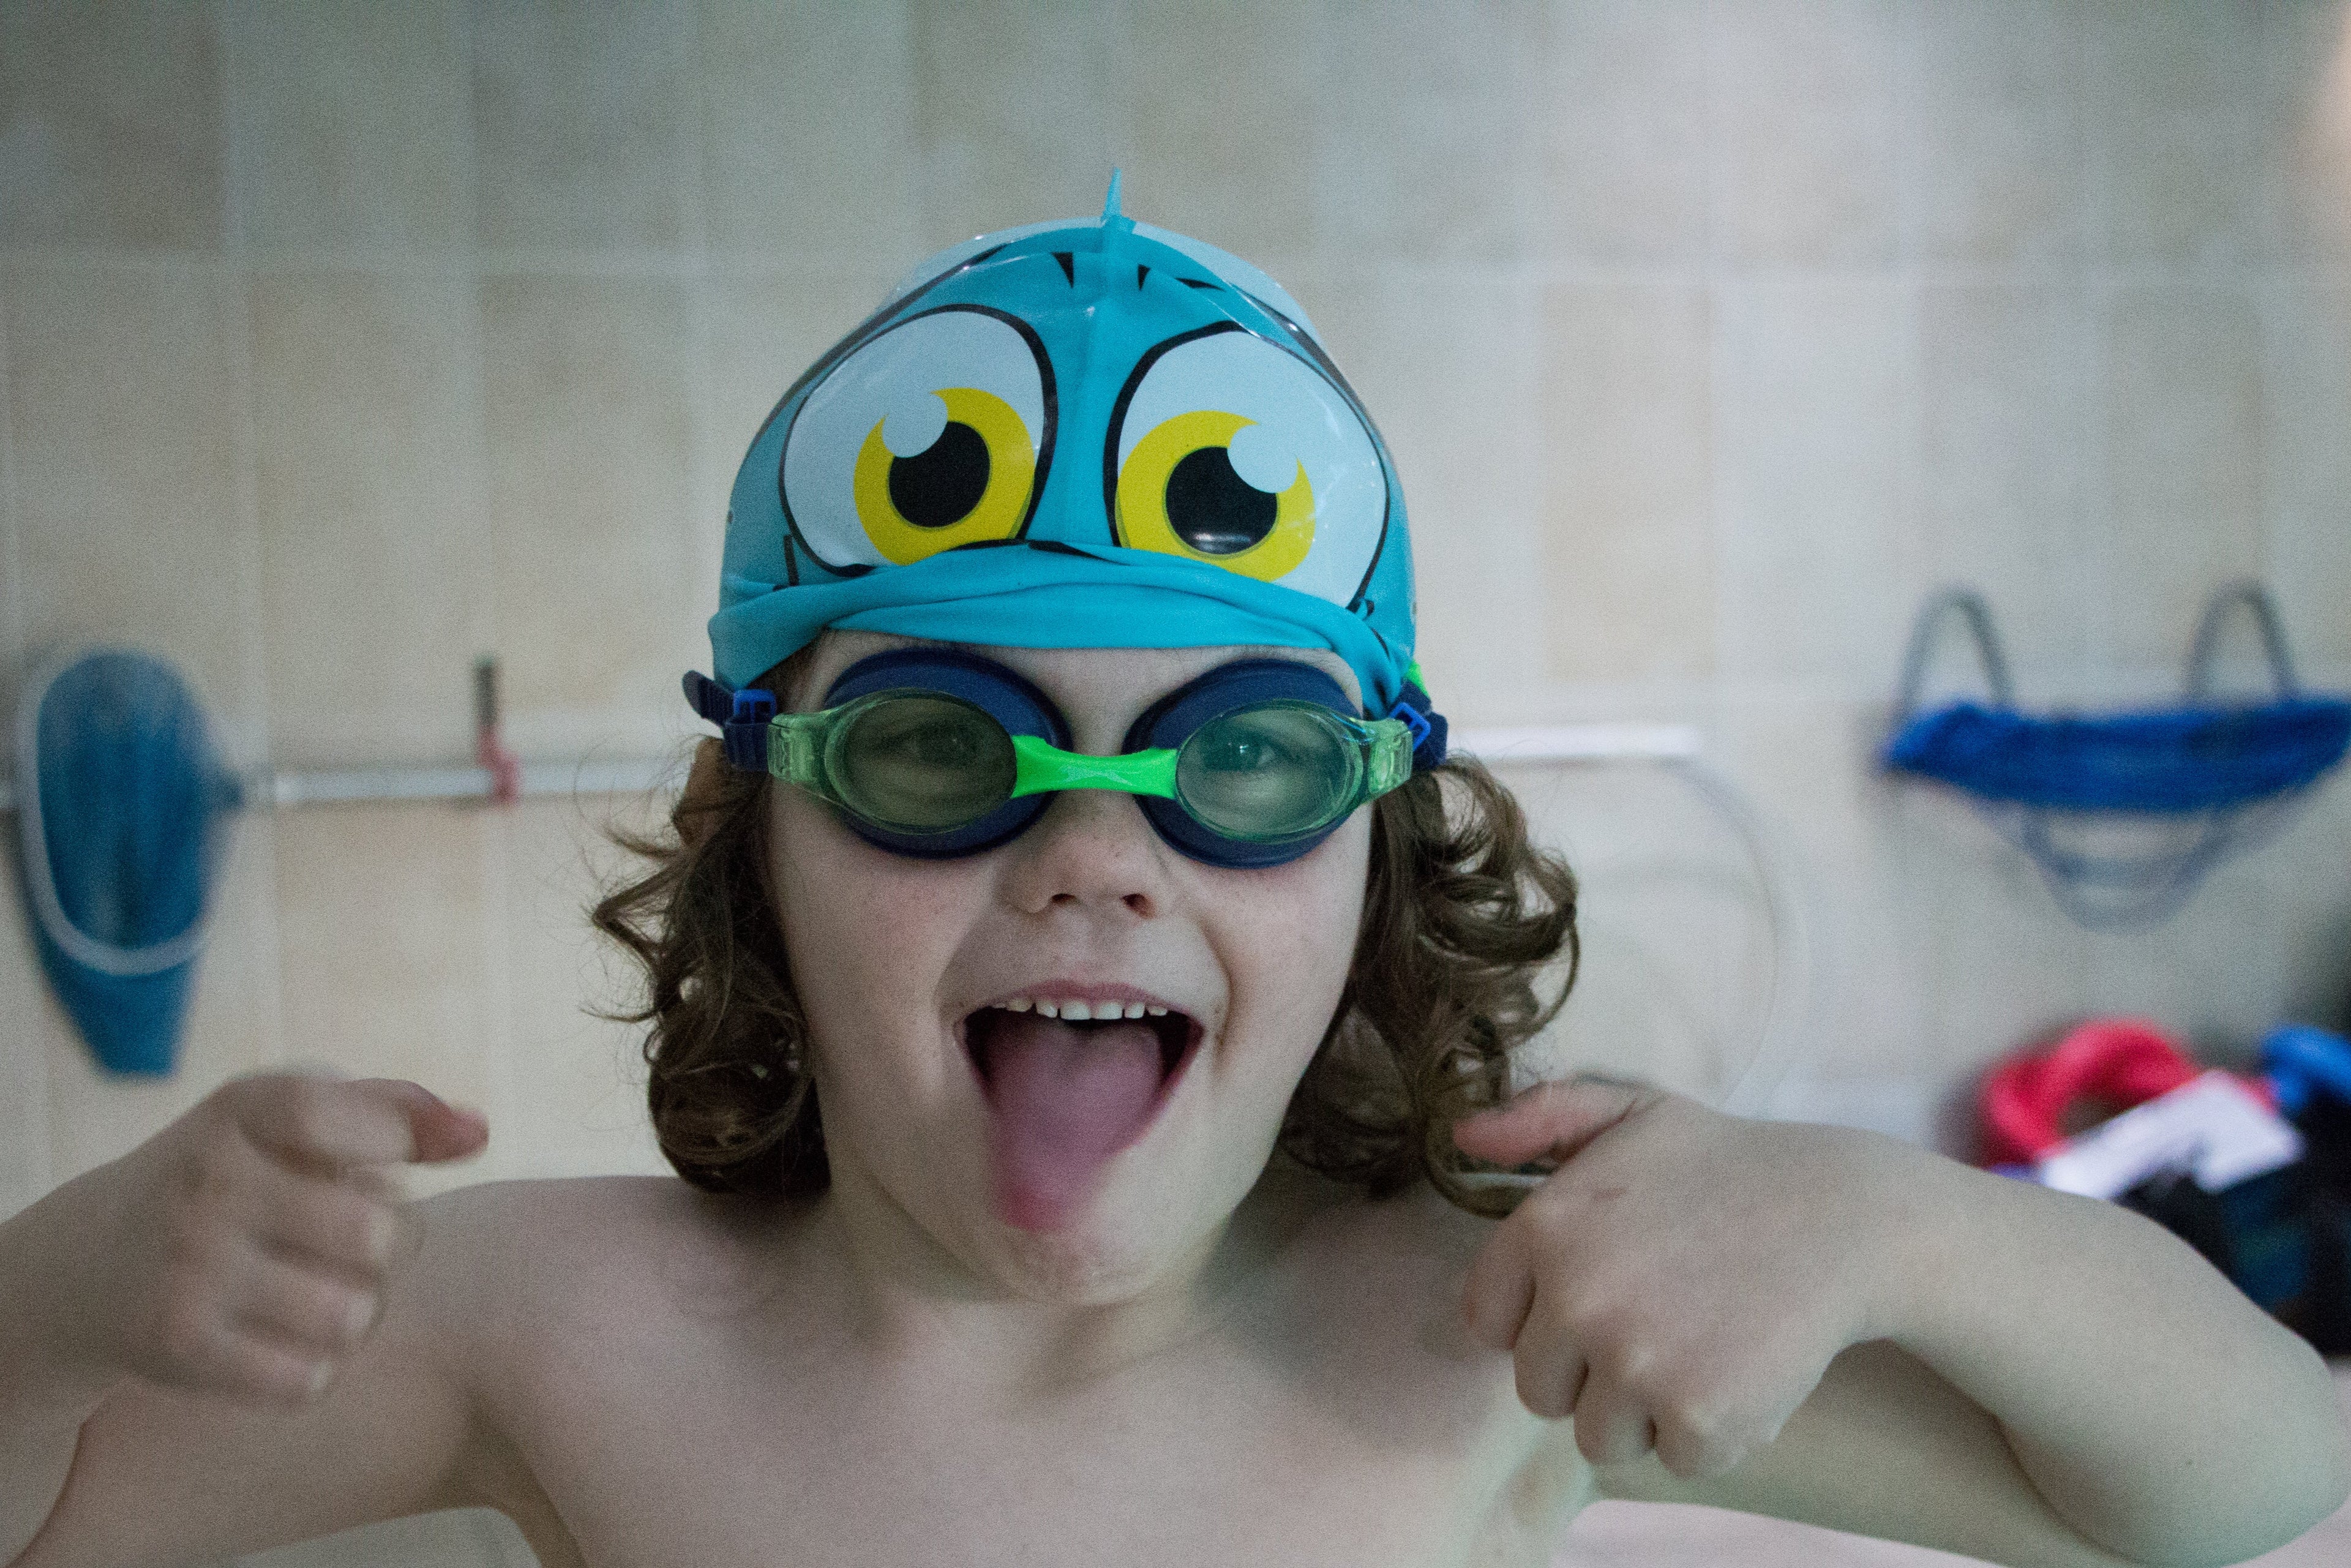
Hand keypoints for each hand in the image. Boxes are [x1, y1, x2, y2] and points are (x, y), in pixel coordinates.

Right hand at [88, 1072, 487, 1408]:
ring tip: (320, 1292)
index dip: (395, 1150)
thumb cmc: (232, 1182)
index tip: (376, 1164)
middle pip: (381, 1235)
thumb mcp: (293, 1125)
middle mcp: (210, 1182)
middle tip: (348, 1244)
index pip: (362, 1121)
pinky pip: (308, 1379)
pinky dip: (311, 1369)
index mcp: (242, 1110)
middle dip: (388, 1247)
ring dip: (356, 1315)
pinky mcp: (176, 1346)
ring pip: (353, 1315)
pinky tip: (280, 1340)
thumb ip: (397, 1113)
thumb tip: (478, 1132)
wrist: (80, 1268)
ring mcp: (188, 1265)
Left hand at [1454, 1077, 1924, 1478]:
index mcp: (1543, 1229)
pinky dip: (1708, 1432)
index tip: (1595, 1299)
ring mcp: (1636, 1362)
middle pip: (1540, 1390)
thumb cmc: (1726, 1166)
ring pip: (1600, 1435)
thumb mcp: (1629, 1112)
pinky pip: (1673, 1458)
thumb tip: (1462, 1136)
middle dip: (1592, 1371)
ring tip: (1700, 1342)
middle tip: (1662, 1319)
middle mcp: (1576, 1298)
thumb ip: (1539, 1118)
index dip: (1540, 1320)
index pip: (1488, 1323)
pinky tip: (1740, 1369)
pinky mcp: (1699, 1417)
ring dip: (1645, 1410)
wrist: (1844, 1217)